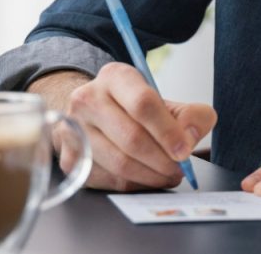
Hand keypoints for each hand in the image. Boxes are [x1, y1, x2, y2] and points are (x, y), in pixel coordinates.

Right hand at [40, 62, 216, 191]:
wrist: (93, 114)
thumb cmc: (133, 110)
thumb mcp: (165, 102)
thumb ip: (190, 115)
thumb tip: (189, 138)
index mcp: (115, 77)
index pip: (143, 103)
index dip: (168, 131)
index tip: (184, 150)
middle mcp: (88, 99)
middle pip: (132, 138)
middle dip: (163, 160)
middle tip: (179, 169)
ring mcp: (74, 129)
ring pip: (120, 163)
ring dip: (151, 176)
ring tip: (167, 175)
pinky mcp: (70, 158)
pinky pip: (109, 180)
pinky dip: (134, 184)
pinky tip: (146, 178)